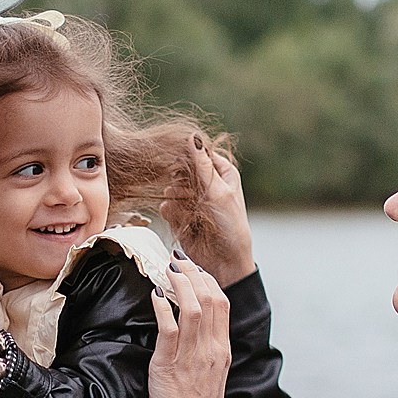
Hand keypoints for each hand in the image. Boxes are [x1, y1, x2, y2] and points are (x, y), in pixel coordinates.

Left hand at [148, 262, 229, 397]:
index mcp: (222, 349)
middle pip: (210, 298)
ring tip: (167, 270)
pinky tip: (156, 295)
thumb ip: (203, 349)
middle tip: (178, 260)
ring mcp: (192, 355)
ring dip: (179, 284)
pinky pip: (169, 328)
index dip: (207, 280)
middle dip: (194, 274)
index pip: (222, 303)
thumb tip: (191, 327)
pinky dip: (163, 307)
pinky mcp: (170, 364)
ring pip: (193, 307)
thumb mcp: (209, 375)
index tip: (194, 268)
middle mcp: (211, 348)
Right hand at [160, 137, 256, 285]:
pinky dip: (171, 211)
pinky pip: (166, 205)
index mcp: (222, 172)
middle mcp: (207, 183)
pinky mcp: (179, 215)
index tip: (184, 164)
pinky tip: (181, 219)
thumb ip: (202, 165)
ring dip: (176, 197)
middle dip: (181, 180)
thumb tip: (192, 136)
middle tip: (188, 190)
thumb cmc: (230, 226)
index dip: (189, 156)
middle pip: (182, 169)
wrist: (223, 261)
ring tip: (188, 208)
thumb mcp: (218, 191)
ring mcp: (192, 199)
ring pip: (171, 187)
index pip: (200, 152)